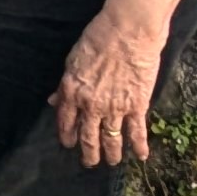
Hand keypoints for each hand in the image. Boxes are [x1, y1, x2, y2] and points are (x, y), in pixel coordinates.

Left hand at [55, 7, 168, 166]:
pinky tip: (142, 157)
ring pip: (111, 138)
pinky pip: (137, 131)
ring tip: (112, 162)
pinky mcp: (137, 106)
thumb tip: (55, 101)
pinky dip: (139, 146)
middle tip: (89, 163)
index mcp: (71, 92)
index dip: (67, 135)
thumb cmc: (98, 40)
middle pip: (88, 136)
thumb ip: (64, 85)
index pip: (65, 121)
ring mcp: (115, 108)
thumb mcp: (72, 61)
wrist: (128, 33)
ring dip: (112, 153)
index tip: (69, 144)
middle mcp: (91, 105)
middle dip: (88, 152)